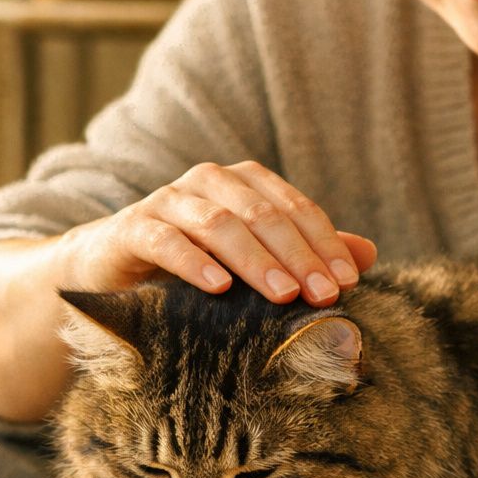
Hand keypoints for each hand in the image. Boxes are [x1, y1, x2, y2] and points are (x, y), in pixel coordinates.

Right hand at [61, 160, 376, 306]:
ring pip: (219, 223)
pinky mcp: (132, 228)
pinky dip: (194, 262)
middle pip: (262, 213)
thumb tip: (369, 254)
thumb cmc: (188, 268)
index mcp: (242, 183)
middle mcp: (207, 182)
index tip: (347, 282)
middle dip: (297, 255)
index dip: (324, 243)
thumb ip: (302, 253)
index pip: (294, 208)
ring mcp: (167, 201)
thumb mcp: (250, 262)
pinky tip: (218, 288)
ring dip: (255, 260)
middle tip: (322, 295)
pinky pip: (166, 241)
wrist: (108, 272)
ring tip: (282, 296)